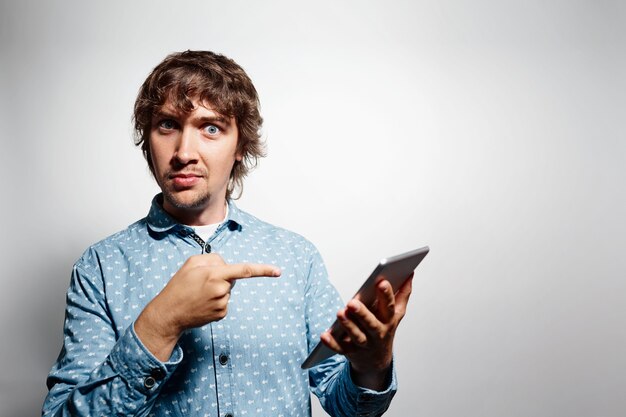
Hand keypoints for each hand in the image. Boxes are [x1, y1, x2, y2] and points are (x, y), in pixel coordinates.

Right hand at [135, 253, 280, 360]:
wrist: (169, 313)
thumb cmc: (179, 286)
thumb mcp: (191, 263)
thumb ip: (212, 258)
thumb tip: (226, 265)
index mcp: (215, 274)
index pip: (244, 270)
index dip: (263, 270)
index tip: (278, 271)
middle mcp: (221, 290)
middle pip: (232, 278)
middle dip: (221, 277)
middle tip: (200, 283)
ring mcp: (223, 304)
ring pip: (228, 290)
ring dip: (217, 289)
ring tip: (199, 294)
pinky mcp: (222, 314)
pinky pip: (225, 301)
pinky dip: (216, 300)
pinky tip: (202, 303)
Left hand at [320, 274, 412, 389]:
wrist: (377, 360)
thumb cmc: (385, 328)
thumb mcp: (397, 314)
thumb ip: (403, 294)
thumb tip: (410, 273)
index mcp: (389, 320)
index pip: (388, 306)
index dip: (386, 295)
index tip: (381, 281)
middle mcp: (378, 333)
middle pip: (371, 323)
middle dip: (363, 313)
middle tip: (352, 302)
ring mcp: (364, 344)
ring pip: (357, 336)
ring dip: (348, 326)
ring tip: (340, 313)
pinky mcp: (350, 352)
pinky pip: (340, 348)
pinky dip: (332, 344)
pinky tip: (324, 335)